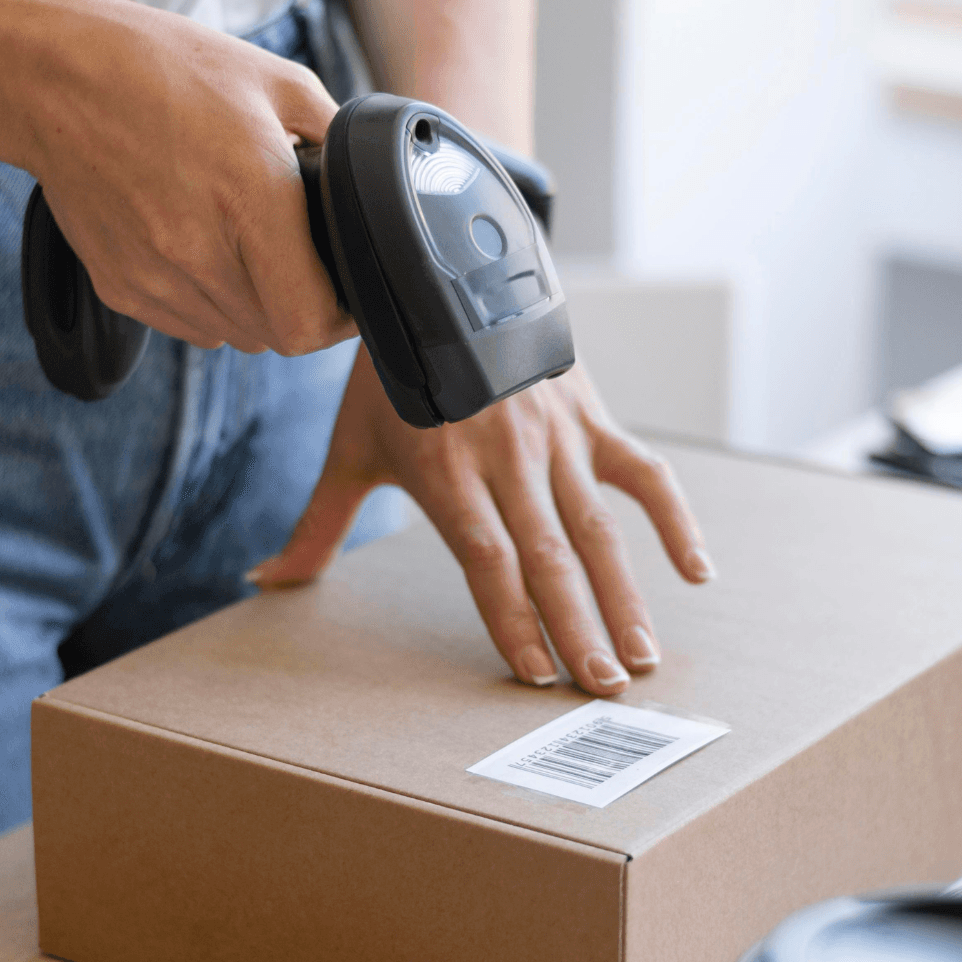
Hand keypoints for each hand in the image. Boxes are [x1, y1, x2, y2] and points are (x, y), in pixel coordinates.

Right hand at [15, 0, 351, 355]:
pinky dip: (210, 303)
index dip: (342, 319)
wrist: (53, 76)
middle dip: (304, 309)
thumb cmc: (167, 67)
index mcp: (251, 199)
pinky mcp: (120, 286)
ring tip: (250, 248)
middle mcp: (200, 250)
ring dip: (257, 308)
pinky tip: (204, 248)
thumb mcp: (276, 80)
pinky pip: (189, 325)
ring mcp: (154, 275)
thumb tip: (371, 184)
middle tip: (307, 264)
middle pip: (278, 335)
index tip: (349, 291)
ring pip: (235, 334)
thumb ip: (337, 137)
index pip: (310, 323)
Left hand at [252, 359, 714, 693]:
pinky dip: (674, 520)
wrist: (437, 275)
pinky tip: (698, 573)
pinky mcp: (590, 416)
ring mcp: (555, 437)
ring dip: (626, 595)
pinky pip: (644, 473)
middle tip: (602, 687)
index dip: (511, 617)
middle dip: (577, 626)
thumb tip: (262, 583)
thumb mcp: (349, 450)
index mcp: (446, 472)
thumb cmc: (389, 375)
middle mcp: (505, 458)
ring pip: (598, 526)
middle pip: (548, 555)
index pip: (486, 560)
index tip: (534, 672)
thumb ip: (317, 527)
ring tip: (642, 657)